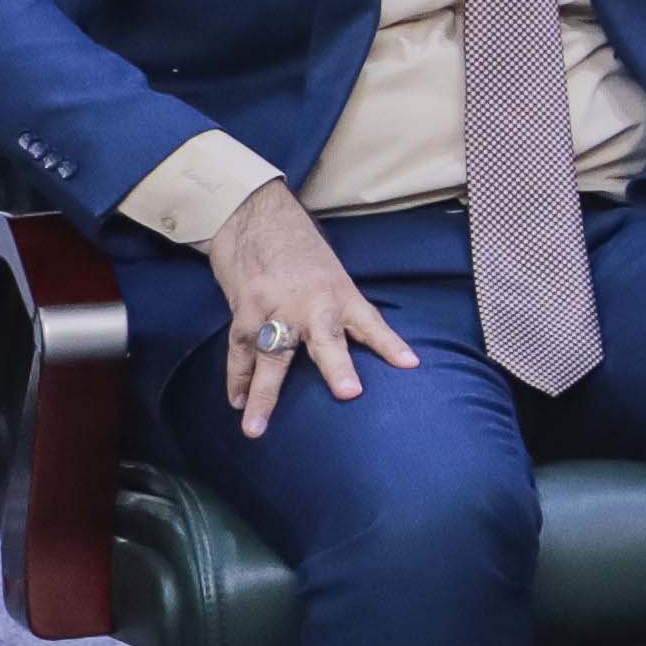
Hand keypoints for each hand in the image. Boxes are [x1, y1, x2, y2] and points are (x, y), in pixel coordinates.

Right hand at [202, 181, 422, 439]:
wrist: (256, 216)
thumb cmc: (300, 251)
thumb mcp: (332, 275)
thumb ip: (342, 311)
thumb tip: (360, 347)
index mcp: (340, 294)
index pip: (370, 322)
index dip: (390, 344)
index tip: (410, 364)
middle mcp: (311, 304)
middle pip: (326, 338)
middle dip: (337, 366)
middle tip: (348, 392)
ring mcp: (275, 308)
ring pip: (272, 355)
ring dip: (262, 394)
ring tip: (255, 428)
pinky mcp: (246, 310)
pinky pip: (242, 350)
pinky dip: (237, 377)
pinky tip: (236, 402)